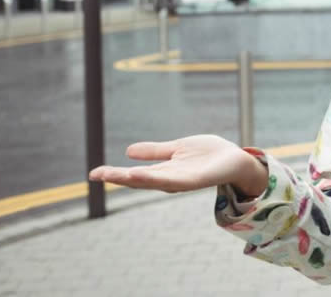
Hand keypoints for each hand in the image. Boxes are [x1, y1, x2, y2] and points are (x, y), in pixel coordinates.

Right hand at [88, 134, 267, 194]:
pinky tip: (142, 174)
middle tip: (96, 175)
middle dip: (118, 178)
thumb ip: (155, 152)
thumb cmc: (209, 155)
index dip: (115, 174)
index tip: (93, 173)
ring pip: (154, 182)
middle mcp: (170, 179)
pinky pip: (174, 180)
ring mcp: (182, 181)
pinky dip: (157, 179)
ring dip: (135, 180)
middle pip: (140, 180)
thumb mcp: (176, 149)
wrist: (236, 159)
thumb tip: (128, 151)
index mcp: (164, 171)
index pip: (135, 174)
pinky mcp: (195, 180)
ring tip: (117, 176)